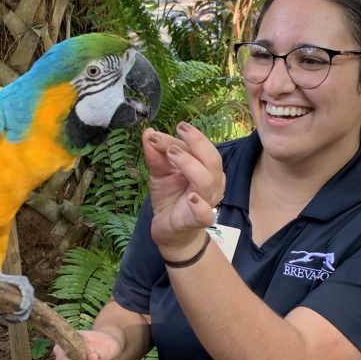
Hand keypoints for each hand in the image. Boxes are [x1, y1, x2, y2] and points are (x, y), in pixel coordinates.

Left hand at [142, 123, 224, 260]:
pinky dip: (200, 205)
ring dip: (189, 164)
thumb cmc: (170, 198)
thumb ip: (156, 155)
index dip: (184, 136)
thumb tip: (148, 132)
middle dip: (196, 142)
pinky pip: (205, 213)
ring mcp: (207, 201)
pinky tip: (191, 198)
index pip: (200, 147)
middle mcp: (212, 183)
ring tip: (172, 154)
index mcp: (206, 168)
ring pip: (206, 180)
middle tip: (179, 129)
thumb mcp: (160, 173)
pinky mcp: (198, 220)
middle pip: (212, 159)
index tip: (159, 133)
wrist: (169, 230)